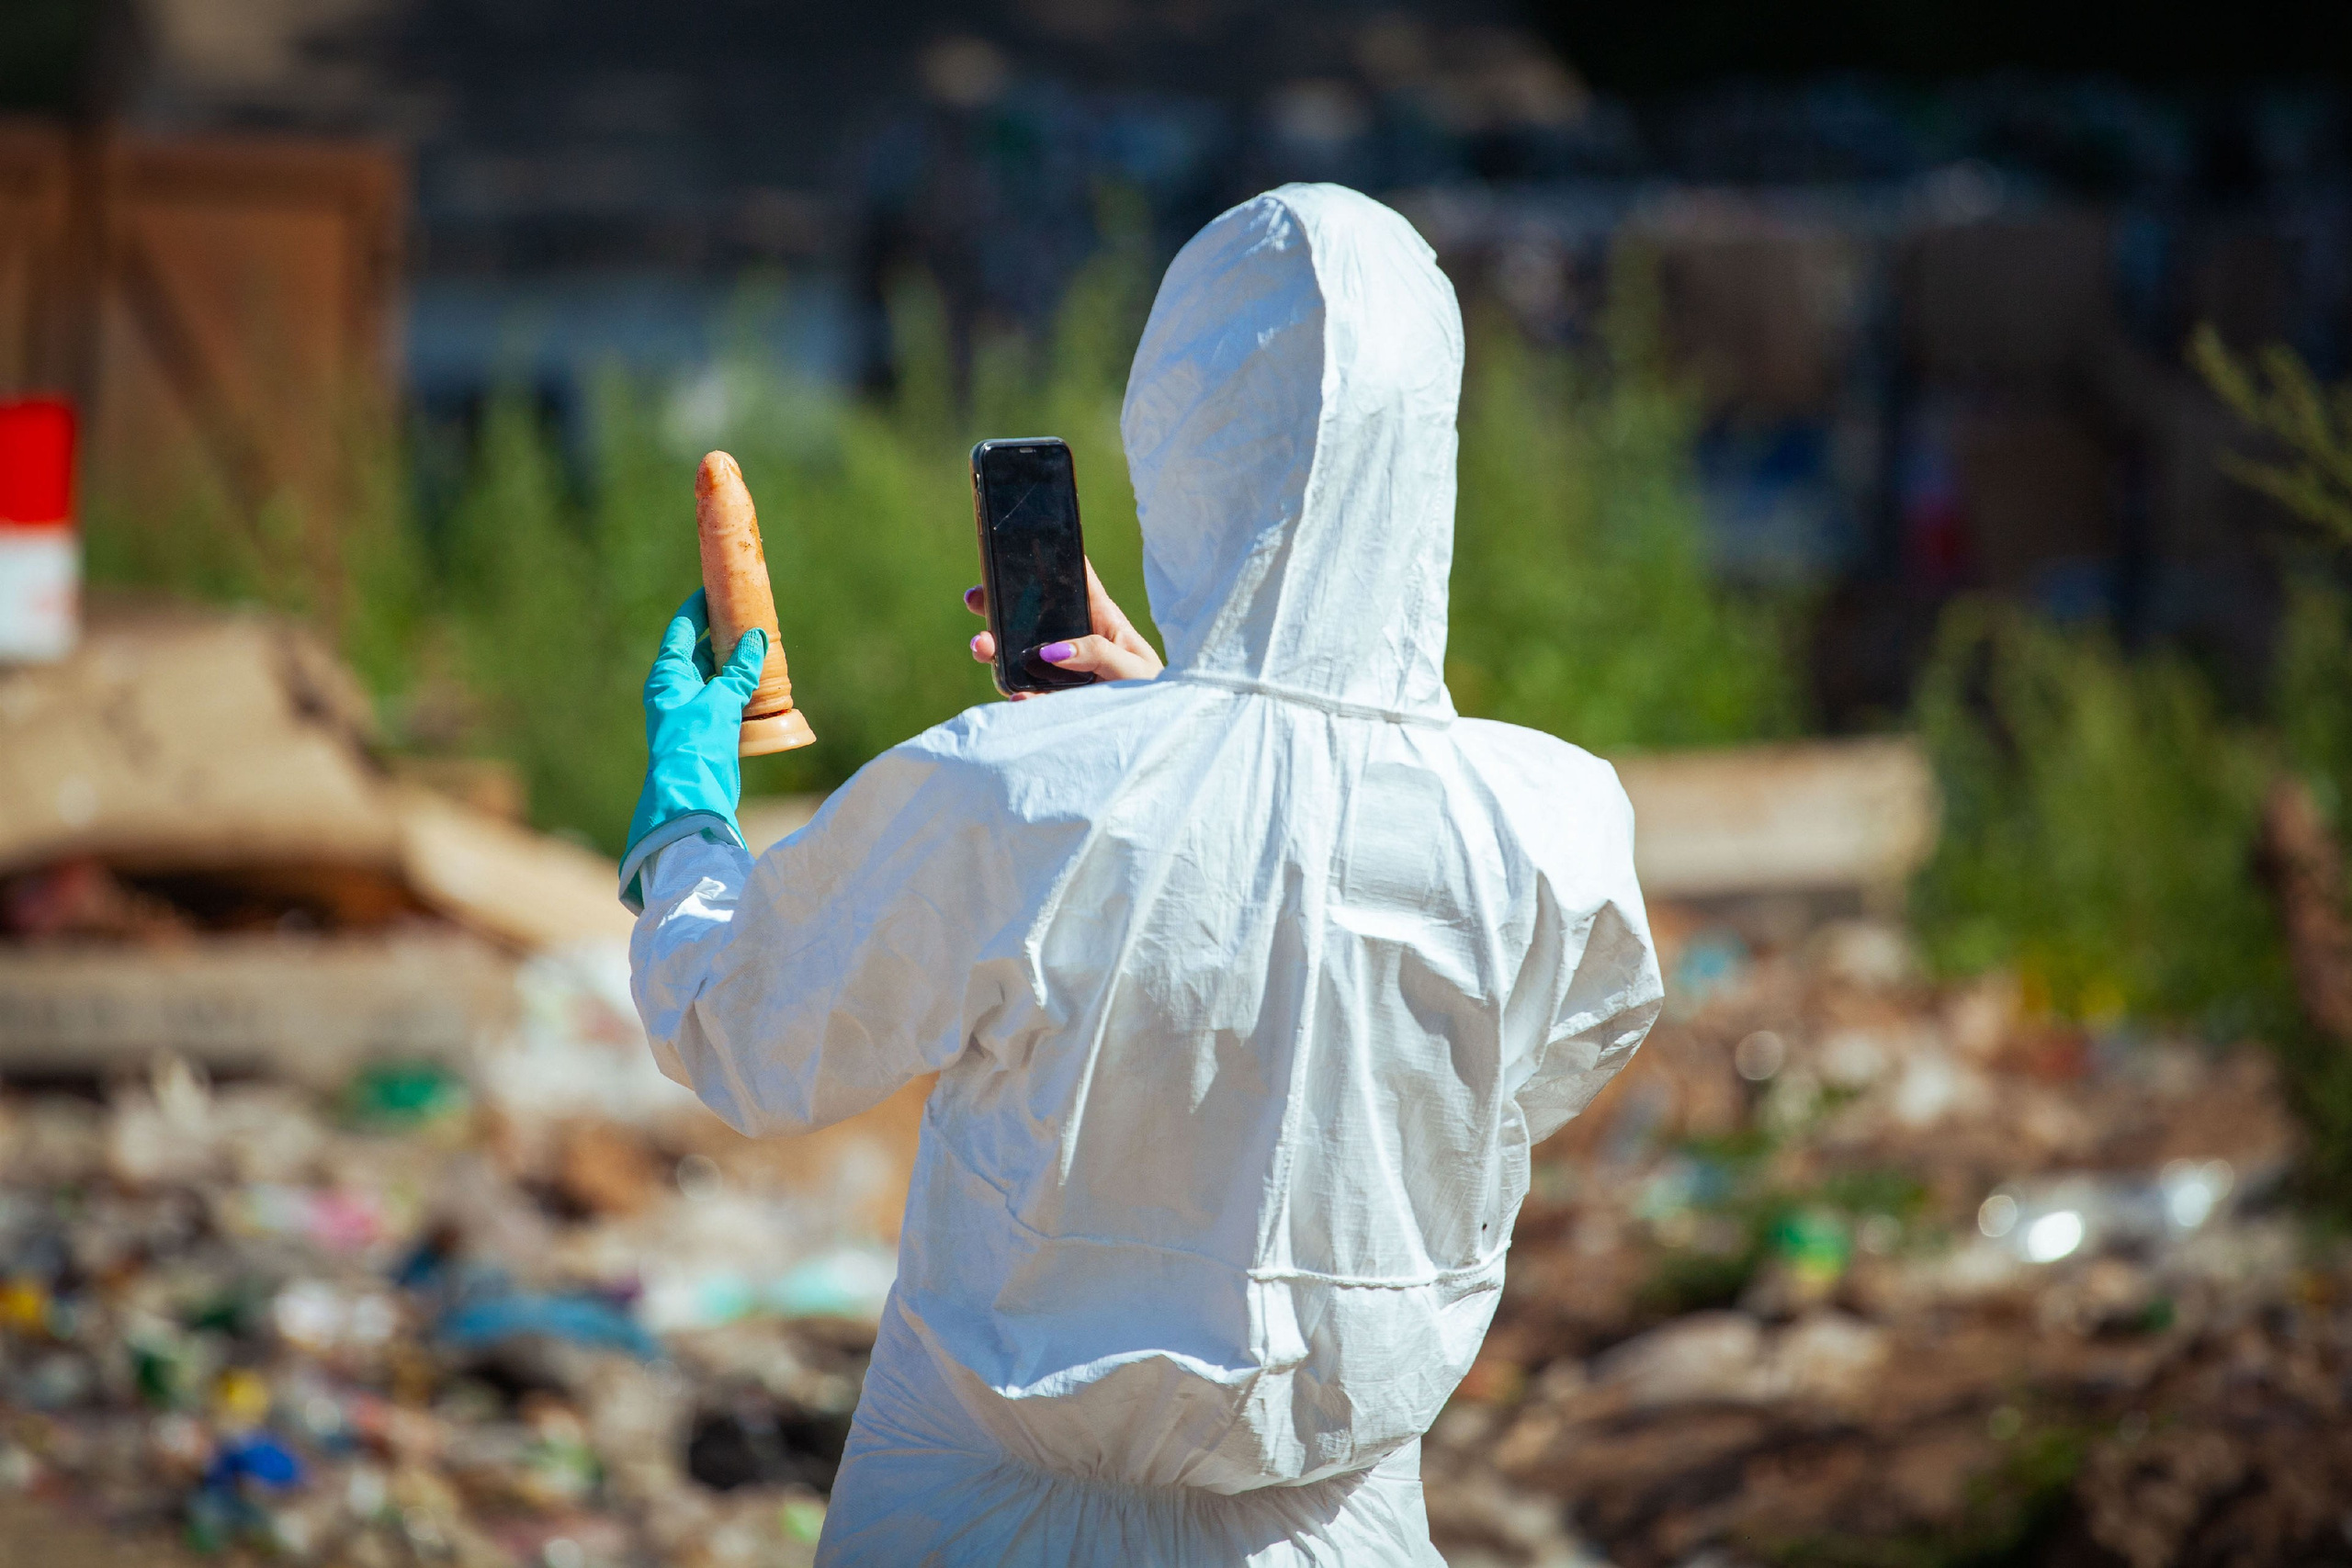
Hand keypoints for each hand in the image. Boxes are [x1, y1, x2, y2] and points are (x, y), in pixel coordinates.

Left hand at [623, 589, 766, 860]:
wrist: (692, 792)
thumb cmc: (697, 741)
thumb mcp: (721, 699)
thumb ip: (740, 670)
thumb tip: (757, 638)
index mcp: (667, 675)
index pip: (682, 630)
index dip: (698, 608)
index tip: (715, 589)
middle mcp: (675, 688)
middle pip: (700, 651)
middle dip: (724, 635)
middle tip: (749, 616)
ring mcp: (691, 708)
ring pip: (715, 675)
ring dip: (736, 662)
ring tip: (761, 644)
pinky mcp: (707, 727)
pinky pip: (725, 697)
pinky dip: (742, 686)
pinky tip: (763, 679)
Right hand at [965, 559, 1162, 697]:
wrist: (1157, 729)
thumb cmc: (1153, 688)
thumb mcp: (1134, 665)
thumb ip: (1098, 652)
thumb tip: (1053, 651)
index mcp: (1098, 618)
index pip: (1069, 582)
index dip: (1040, 564)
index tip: (1009, 557)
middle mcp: (1072, 641)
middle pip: (1027, 617)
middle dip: (996, 607)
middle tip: (975, 601)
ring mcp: (1057, 670)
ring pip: (1017, 654)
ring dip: (995, 650)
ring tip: (983, 647)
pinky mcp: (1051, 698)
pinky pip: (1026, 693)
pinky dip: (1018, 694)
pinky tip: (1018, 697)